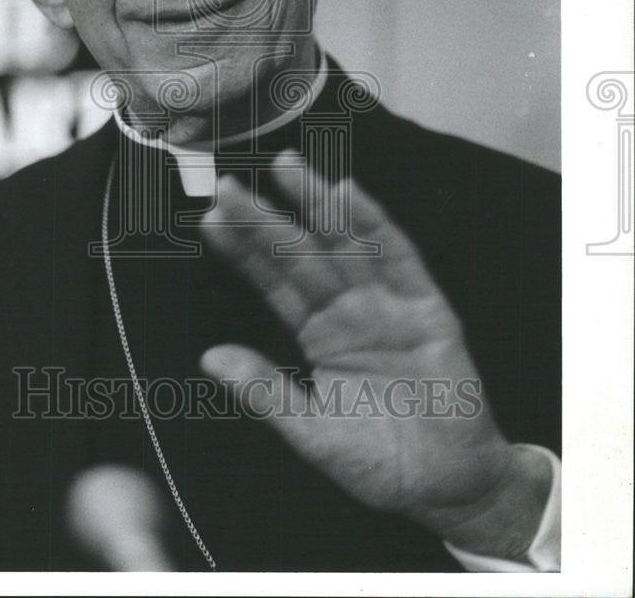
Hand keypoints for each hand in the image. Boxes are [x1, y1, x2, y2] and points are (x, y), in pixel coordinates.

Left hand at [199, 152, 551, 559]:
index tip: (212, 220)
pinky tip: (346, 196)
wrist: (448, 487)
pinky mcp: (426, 308)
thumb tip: (210, 356)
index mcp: (318, 333)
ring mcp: (386, 304)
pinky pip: (397, 259)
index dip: (244, 251)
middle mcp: (348, 309)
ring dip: (315, 205)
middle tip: (229, 187)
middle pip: (302, 254)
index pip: (274, 281)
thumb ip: (266, 389)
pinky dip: (373, 226)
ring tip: (285, 169)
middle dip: (267, 219)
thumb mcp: (312, 431)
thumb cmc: (381, 461)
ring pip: (345, 244)